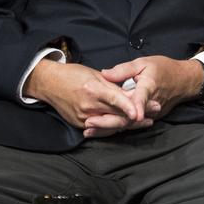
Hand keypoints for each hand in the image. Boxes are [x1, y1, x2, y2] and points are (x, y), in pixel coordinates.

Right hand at [23, 59, 147, 136]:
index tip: (141, 111)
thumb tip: (130, 92)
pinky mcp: (80, 125)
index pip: (115, 99)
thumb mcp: (94, 74)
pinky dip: (116, 127)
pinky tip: (128, 125)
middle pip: (117, 114)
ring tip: (146, 121)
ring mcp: (84, 118)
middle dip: (137, 115)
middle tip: (154, 111)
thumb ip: (112, 85)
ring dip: (130, 123)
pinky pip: (102, 129)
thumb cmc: (73, 74)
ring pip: (112, 125)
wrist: (49, 84)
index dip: (129, 106)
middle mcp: (88, 106)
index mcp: (92, 89)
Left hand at [99, 56, 202, 127]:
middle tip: (89, 122)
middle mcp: (150, 104)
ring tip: (89, 130)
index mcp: (149, 87)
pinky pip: (131, 125)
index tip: (132, 115)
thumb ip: (124, 69)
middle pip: (129, 117)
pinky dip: (116, 127)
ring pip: (128, 124)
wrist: (183, 81)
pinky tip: (100, 130)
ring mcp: (150, 114)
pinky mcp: (149, 118)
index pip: (141, 97)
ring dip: (109, 127)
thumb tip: (104, 74)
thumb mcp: (144, 63)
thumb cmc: (163, 68)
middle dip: (109, 121)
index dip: (136, 105)